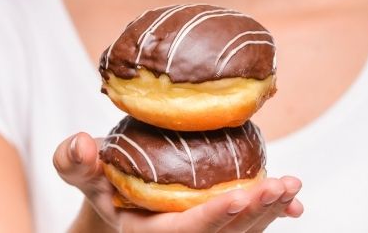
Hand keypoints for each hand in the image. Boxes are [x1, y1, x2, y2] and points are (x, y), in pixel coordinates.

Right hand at [53, 132, 303, 231]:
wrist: (116, 193)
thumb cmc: (100, 181)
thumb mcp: (80, 173)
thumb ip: (74, 163)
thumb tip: (82, 142)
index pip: (185, 230)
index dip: (214, 215)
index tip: (242, 193)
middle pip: (223, 232)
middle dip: (255, 211)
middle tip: (284, 185)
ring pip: (239, 231)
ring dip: (269, 211)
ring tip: (293, 187)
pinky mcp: (214, 224)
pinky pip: (245, 226)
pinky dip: (270, 215)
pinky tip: (293, 205)